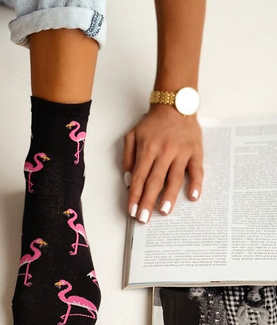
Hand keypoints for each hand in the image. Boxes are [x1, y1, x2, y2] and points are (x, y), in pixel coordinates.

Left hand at [122, 103, 202, 223]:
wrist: (175, 106)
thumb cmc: (153, 123)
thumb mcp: (132, 135)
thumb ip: (128, 156)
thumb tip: (127, 179)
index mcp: (147, 149)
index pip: (138, 178)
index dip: (134, 195)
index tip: (131, 210)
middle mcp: (164, 152)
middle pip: (154, 182)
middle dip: (148, 202)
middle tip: (144, 218)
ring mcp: (181, 152)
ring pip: (174, 179)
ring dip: (169, 197)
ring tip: (164, 212)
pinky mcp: (196, 152)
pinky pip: (197, 170)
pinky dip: (196, 184)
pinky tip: (193, 197)